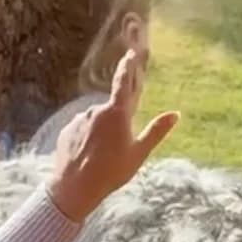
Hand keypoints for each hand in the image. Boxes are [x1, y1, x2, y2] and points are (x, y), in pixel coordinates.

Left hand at [47, 16, 178, 222]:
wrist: (74, 187)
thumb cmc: (111, 172)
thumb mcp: (139, 153)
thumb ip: (156, 131)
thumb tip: (176, 114)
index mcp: (117, 113)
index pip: (123, 82)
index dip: (127, 67)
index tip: (130, 54)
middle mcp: (96, 110)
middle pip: (112, 109)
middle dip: (117, 122)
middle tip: (118, 145)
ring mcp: (79, 119)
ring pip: (95, 121)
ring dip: (101, 132)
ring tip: (102, 157)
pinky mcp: (66, 130)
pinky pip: (81, 130)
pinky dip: (86, 139)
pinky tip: (88, 156)